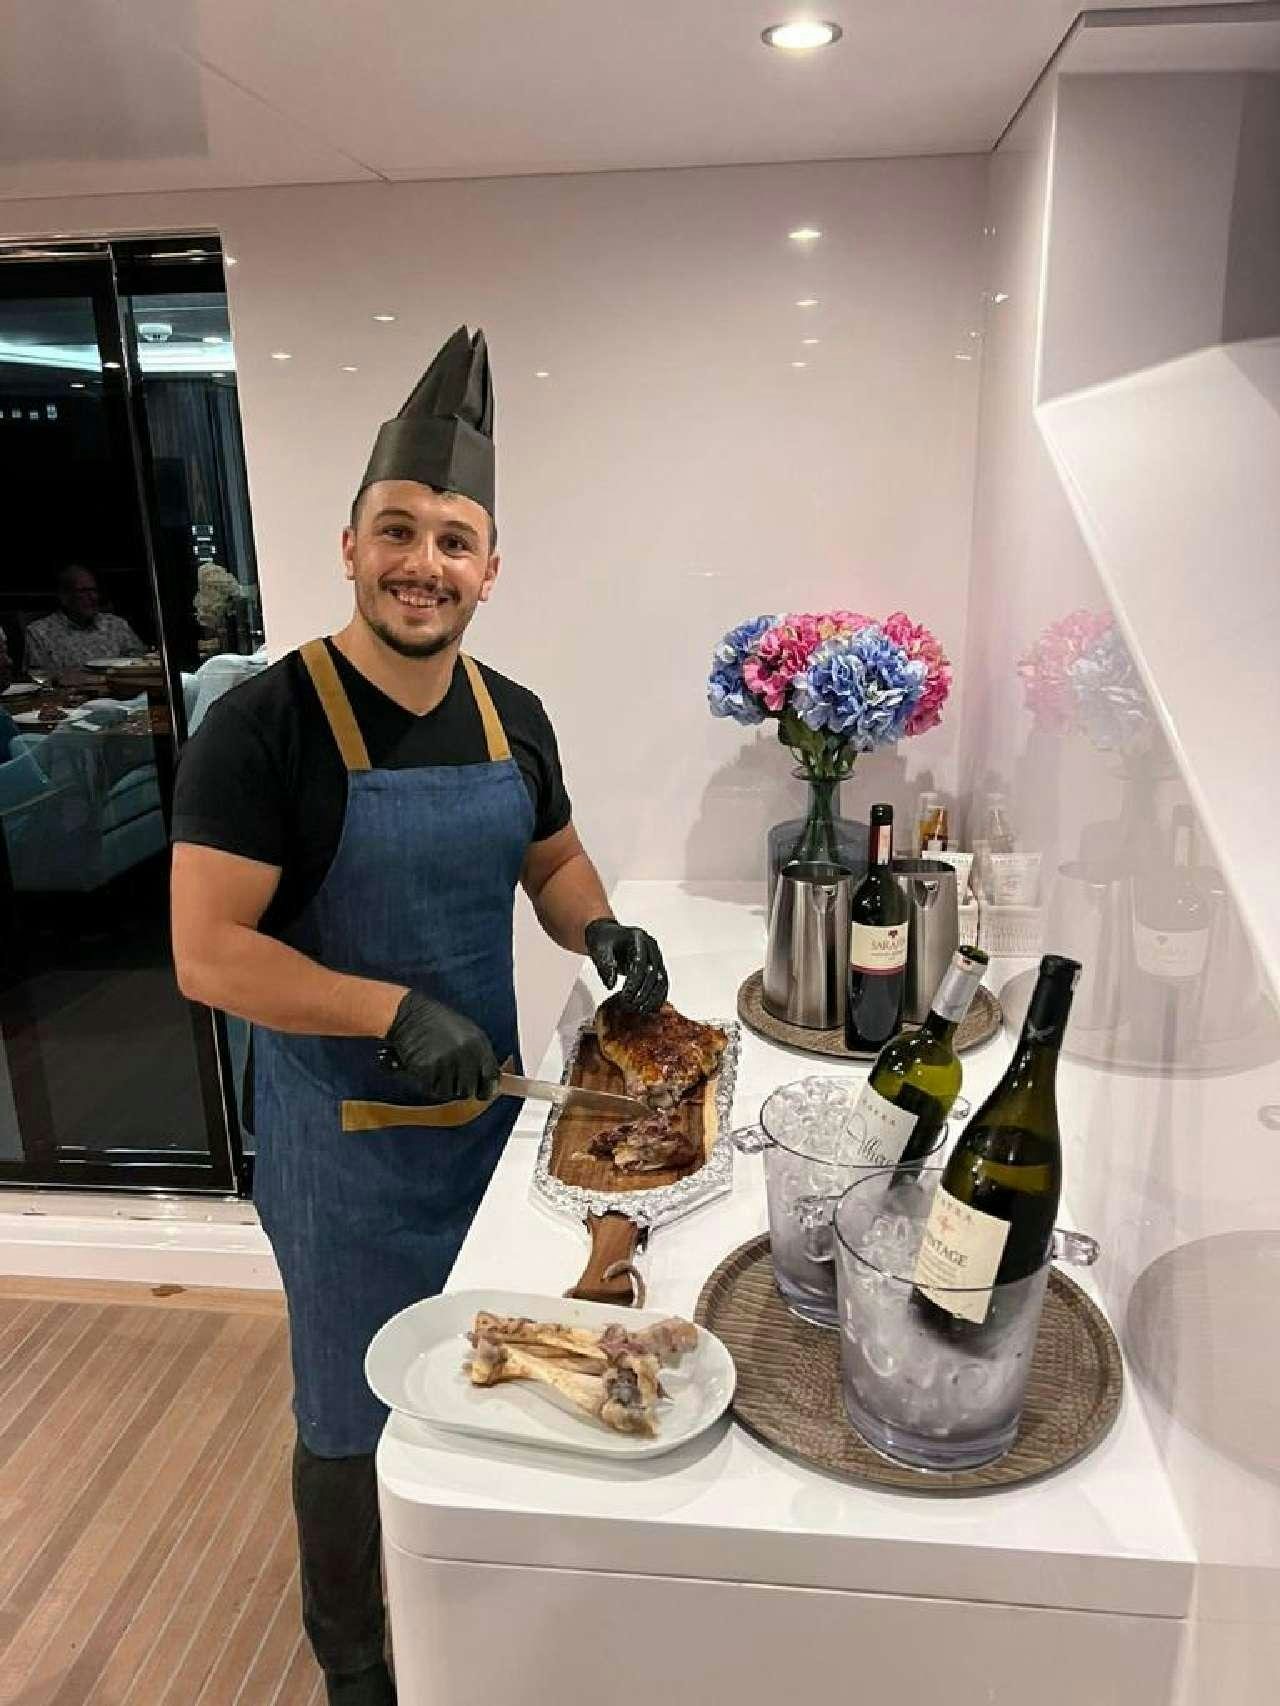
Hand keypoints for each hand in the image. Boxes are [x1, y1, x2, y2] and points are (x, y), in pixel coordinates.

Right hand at [379, 991, 499, 1104]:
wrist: (408, 1014)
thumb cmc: (436, 1022)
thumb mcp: (466, 1032)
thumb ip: (478, 1054)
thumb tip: (489, 1080)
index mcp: (479, 1043)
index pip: (491, 1078)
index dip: (485, 1089)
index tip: (480, 1093)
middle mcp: (465, 1053)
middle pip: (468, 1090)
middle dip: (459, 1089)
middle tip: (448, 1079)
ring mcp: (447, 1061)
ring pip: (449, 1093)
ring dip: (441, 1087)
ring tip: (434, 1070)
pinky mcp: (427, 1068)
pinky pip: (431, 1090)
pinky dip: (426, 1085)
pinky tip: (423, 1070)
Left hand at [584, 918, 667, 1015]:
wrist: (608, 934)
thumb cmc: (604, 939)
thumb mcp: (599, 949)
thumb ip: (605, 965)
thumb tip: (611, 984)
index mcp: (637, 938)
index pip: (640, 963)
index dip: (633, 982)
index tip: (624, 996)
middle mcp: (651, 946)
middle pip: (653, 973)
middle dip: (642, 993)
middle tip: (629, 1005)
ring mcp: (656, 956)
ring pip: (661, 980)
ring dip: (652, 998)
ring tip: (640, 1010)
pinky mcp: (657, 966)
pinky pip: (662, 983)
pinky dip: (658, 997)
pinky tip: (649, 1008)